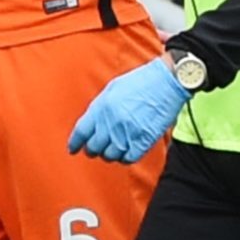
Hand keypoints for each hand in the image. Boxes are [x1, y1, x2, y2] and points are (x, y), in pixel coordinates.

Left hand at [68, 57, 189, 162]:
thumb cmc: (140, 82)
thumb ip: (100, 107)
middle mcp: (112, 121)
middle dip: (93, 150)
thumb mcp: (113, 89)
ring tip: (113, 149)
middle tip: (96, 150)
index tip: (72, 149)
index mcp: (102, 107)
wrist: (166, 81)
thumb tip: (91, 124)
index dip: (75, 143)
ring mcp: (128, 132)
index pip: (81, 132)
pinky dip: (125, 158)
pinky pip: (128, 158)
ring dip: (110, 154)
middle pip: (94, 147)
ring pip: (110, 155)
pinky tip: (126, 151)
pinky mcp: (144, 140)